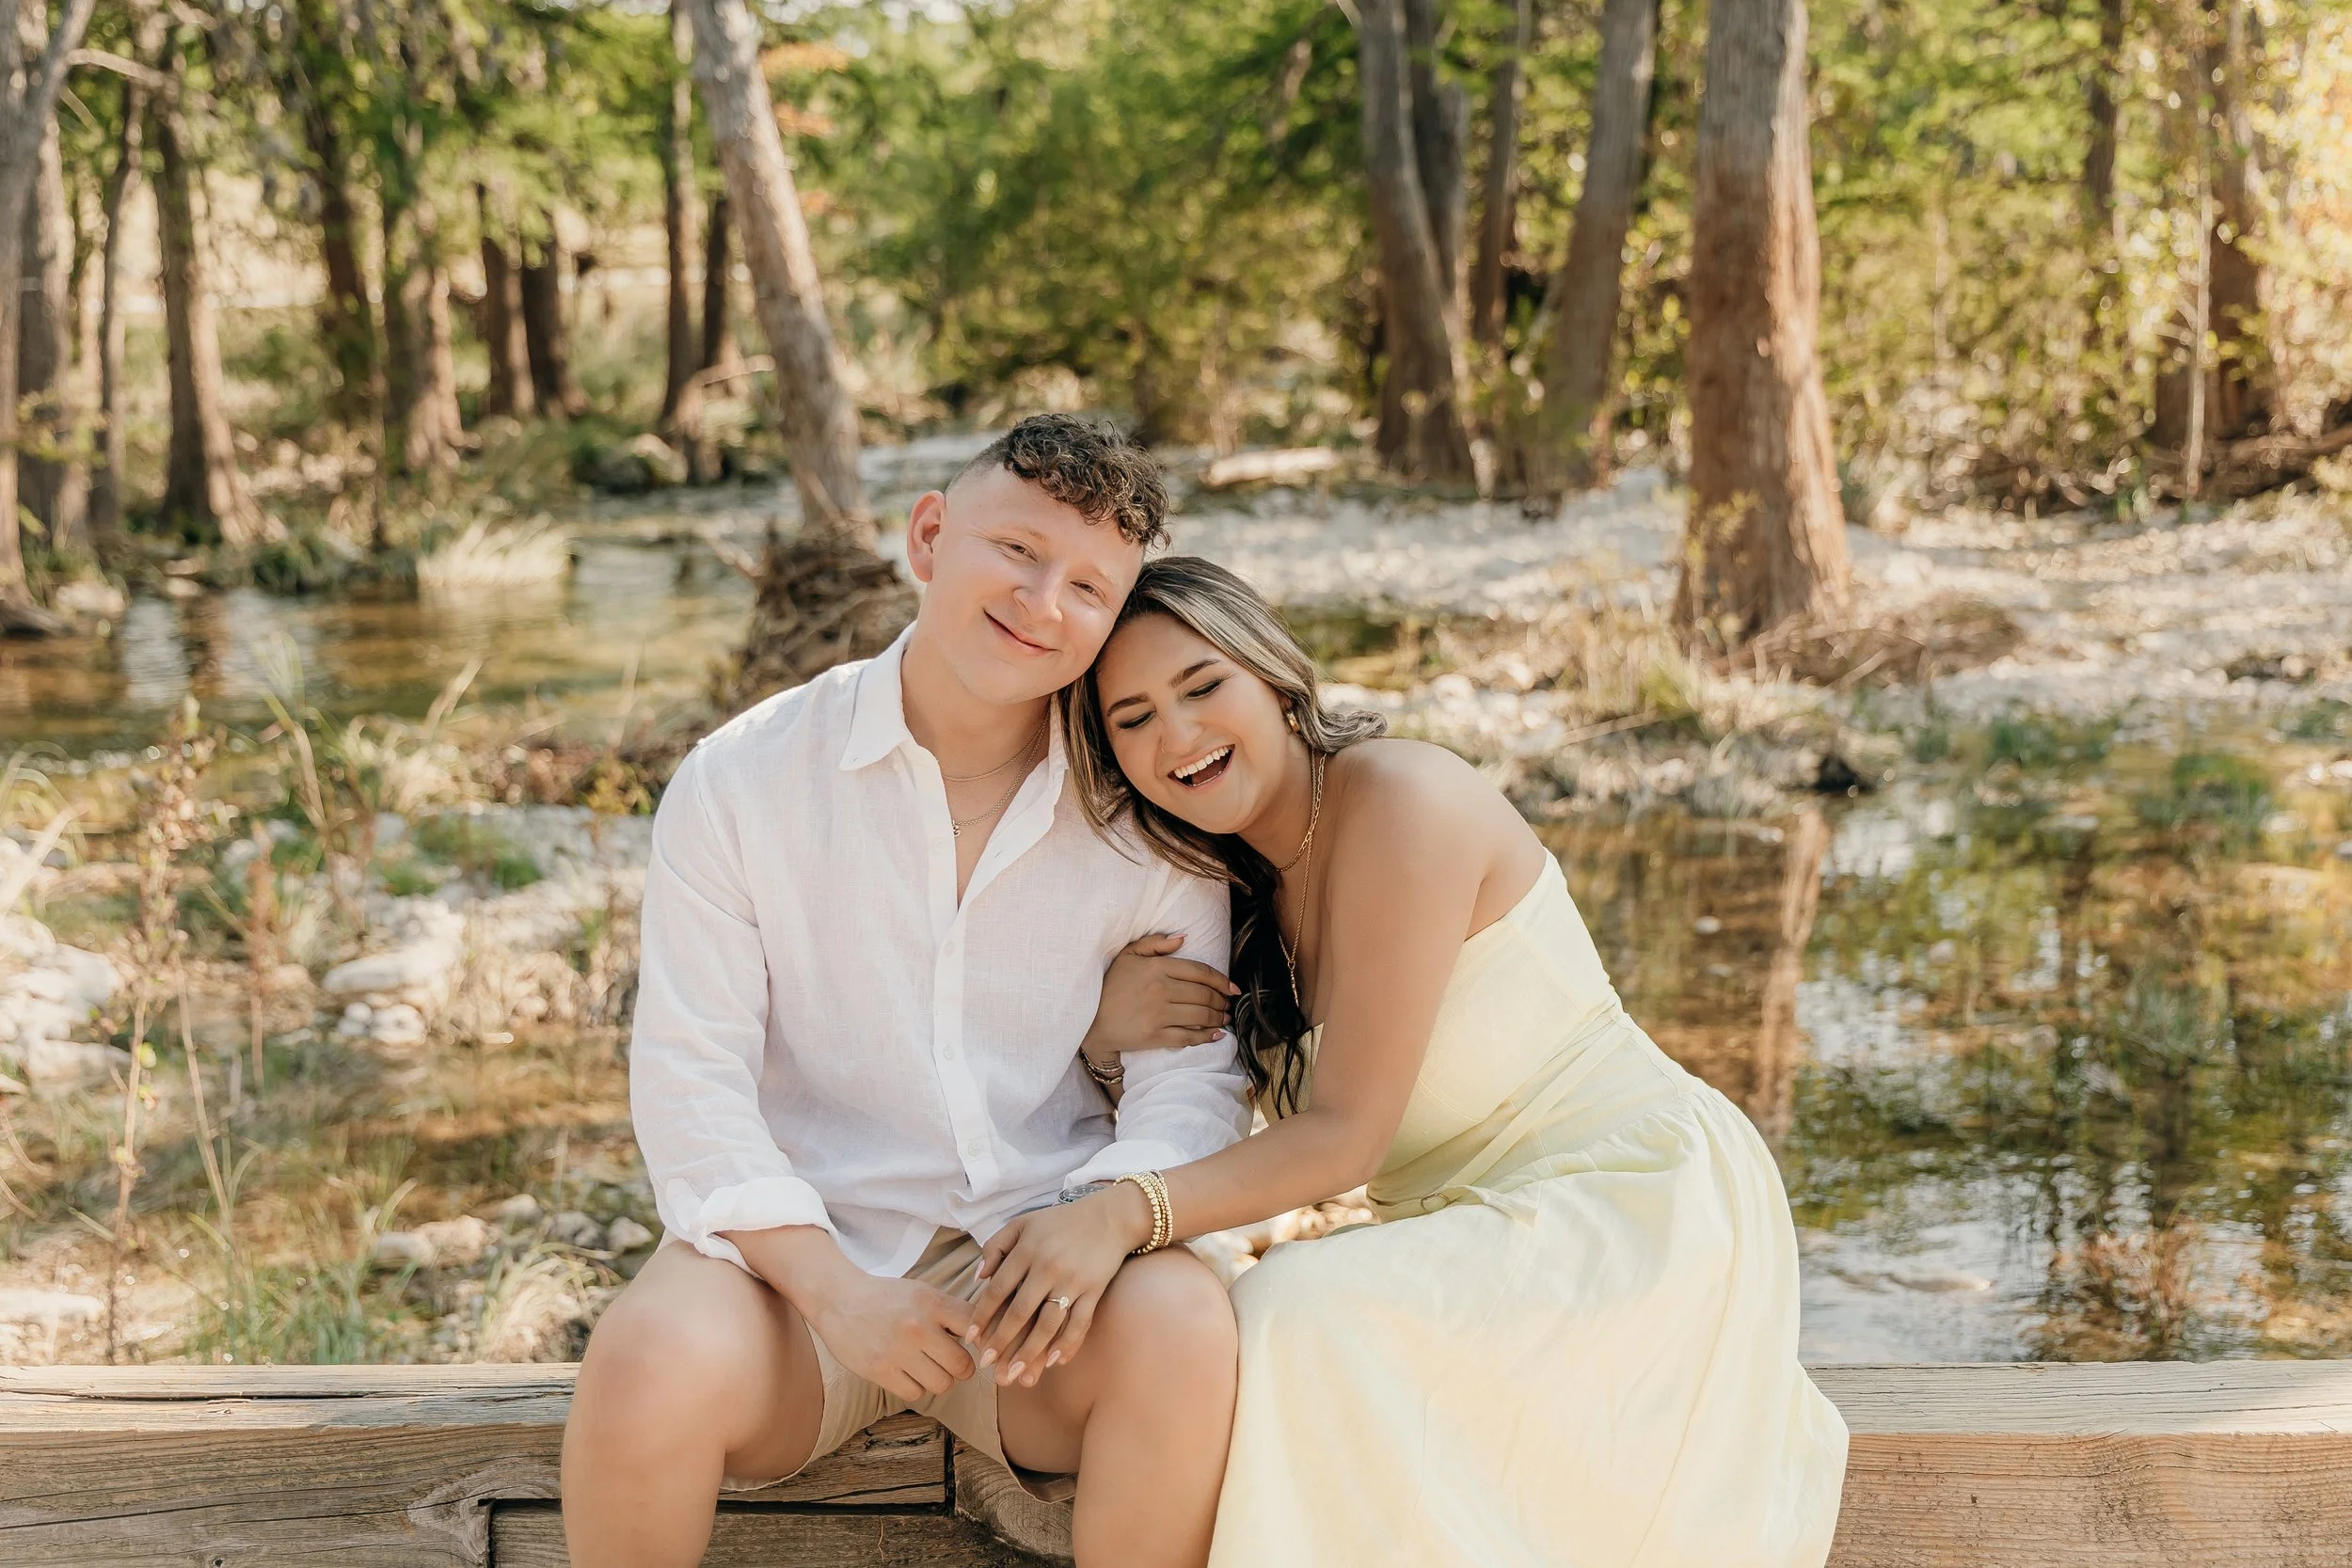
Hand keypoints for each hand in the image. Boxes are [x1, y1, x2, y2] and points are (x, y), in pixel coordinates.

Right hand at [801, 1268, 979, 1403]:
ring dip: (940, 1380)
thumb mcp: (922, 1292)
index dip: (984, 1341)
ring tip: (929, 1368)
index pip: (976, 1326)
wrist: (839, 1300)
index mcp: (931, 1302)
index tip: (980, 1347)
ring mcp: (898, 1350)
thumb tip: (985, 1337)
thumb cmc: (888, 1298)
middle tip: (953, 1363)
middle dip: (962, 1368)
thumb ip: (951, 1312)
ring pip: (942, 1384)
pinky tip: (909, 1374)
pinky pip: (916, 1393)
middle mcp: (918, 1326)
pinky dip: (916, 1387)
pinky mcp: (880, 1370)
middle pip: (963, 1365)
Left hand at [968, 1185, 1154, 1386]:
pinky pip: (1080, 1322)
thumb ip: (996, 1246)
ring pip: (1049, 1323)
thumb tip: (979, 1277)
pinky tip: (1054, 1362)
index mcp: (1027, 1250)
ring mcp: (1073, 1281)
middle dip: (1001, 1341)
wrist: (1110, 1217)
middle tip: (987, 1364)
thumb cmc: (1060, 1222)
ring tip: (1016, 1373)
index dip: (982, 1315)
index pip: (998, 1289)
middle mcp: (1048, 1267)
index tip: (970, 1338)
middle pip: (1020, 1311)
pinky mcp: (1094, 1290)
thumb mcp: (1023, 1224)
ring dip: (1031, 1351)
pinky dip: (1068, 1344)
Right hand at [1081, 934, 1237, 1075]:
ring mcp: (1158, 1014)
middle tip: (1227, 1004)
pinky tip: (1216, 1034)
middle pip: (1204, 995)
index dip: (1221, 981)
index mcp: (1157, 968)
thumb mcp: (1128, 956)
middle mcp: (1161, 989)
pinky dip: (1206, 1036)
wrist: (1090, 1019)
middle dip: (1221, 1001)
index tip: (1233, 988)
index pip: (1200, 972)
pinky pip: (1188, 1036)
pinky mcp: (1155, 1035)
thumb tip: (1184, 938)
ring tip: (1223, 1018)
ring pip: (1200, 1015)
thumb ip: (1155, 944)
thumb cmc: (1110, 985)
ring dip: (1218, 1017)